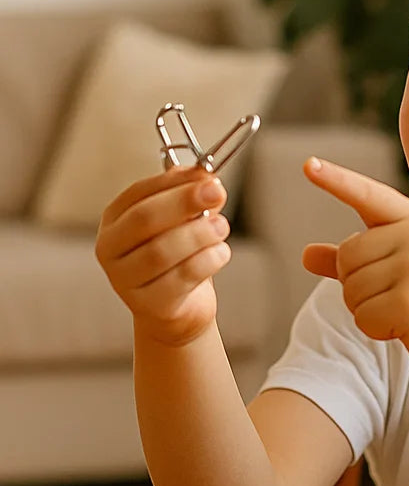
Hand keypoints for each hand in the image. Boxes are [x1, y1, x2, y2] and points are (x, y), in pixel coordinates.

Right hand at [95, 168, 231, 346]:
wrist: (177, 311)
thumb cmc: (179, 259)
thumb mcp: (183, 223)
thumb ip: (190, 196)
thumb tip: (204, 174)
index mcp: (114, 220)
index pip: (139, 193)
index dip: (173, 182)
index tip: (207, 175)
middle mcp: (110, 248)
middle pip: (144, 219)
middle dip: (184, 202)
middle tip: (216, 192)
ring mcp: (124, 280)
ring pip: (161, 251)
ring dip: (198, 234)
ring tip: (222, 227)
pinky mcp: (148, 305)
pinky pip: (180, 278)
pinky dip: (206, 261)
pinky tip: (221, 252)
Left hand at [302, 157, 408, 377]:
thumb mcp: (404, 268)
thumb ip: (358, 260)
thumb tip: (305, 254)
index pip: (369, 196)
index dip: (336, 181)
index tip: (309, 165)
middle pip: (346, 256)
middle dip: (358, 283)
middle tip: (398, 296)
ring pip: (350, 289)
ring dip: (367, 309)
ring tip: (407, 310)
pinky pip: (362, 317)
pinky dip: (376, 329)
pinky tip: (407, 328)